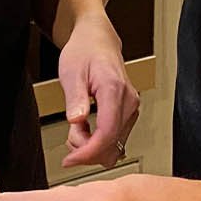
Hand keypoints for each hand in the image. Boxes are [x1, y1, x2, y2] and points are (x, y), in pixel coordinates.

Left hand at [55, 13, 139, 167]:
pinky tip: (85, 127)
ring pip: (114, 145)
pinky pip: (115, 138)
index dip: (88, 152)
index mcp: (115, 90)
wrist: (97, 41)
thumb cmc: (84, 52)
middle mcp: (129, 101)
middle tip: (69, 134)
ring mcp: (131, 108)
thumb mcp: (71, 72)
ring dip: (91, 145)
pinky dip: (97, 140)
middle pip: (112, 144)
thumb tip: (77, 120)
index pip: (107, 133)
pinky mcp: (128, 113)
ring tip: (76, 127)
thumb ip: (75, 98)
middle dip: (86, 149)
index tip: (70, 160)